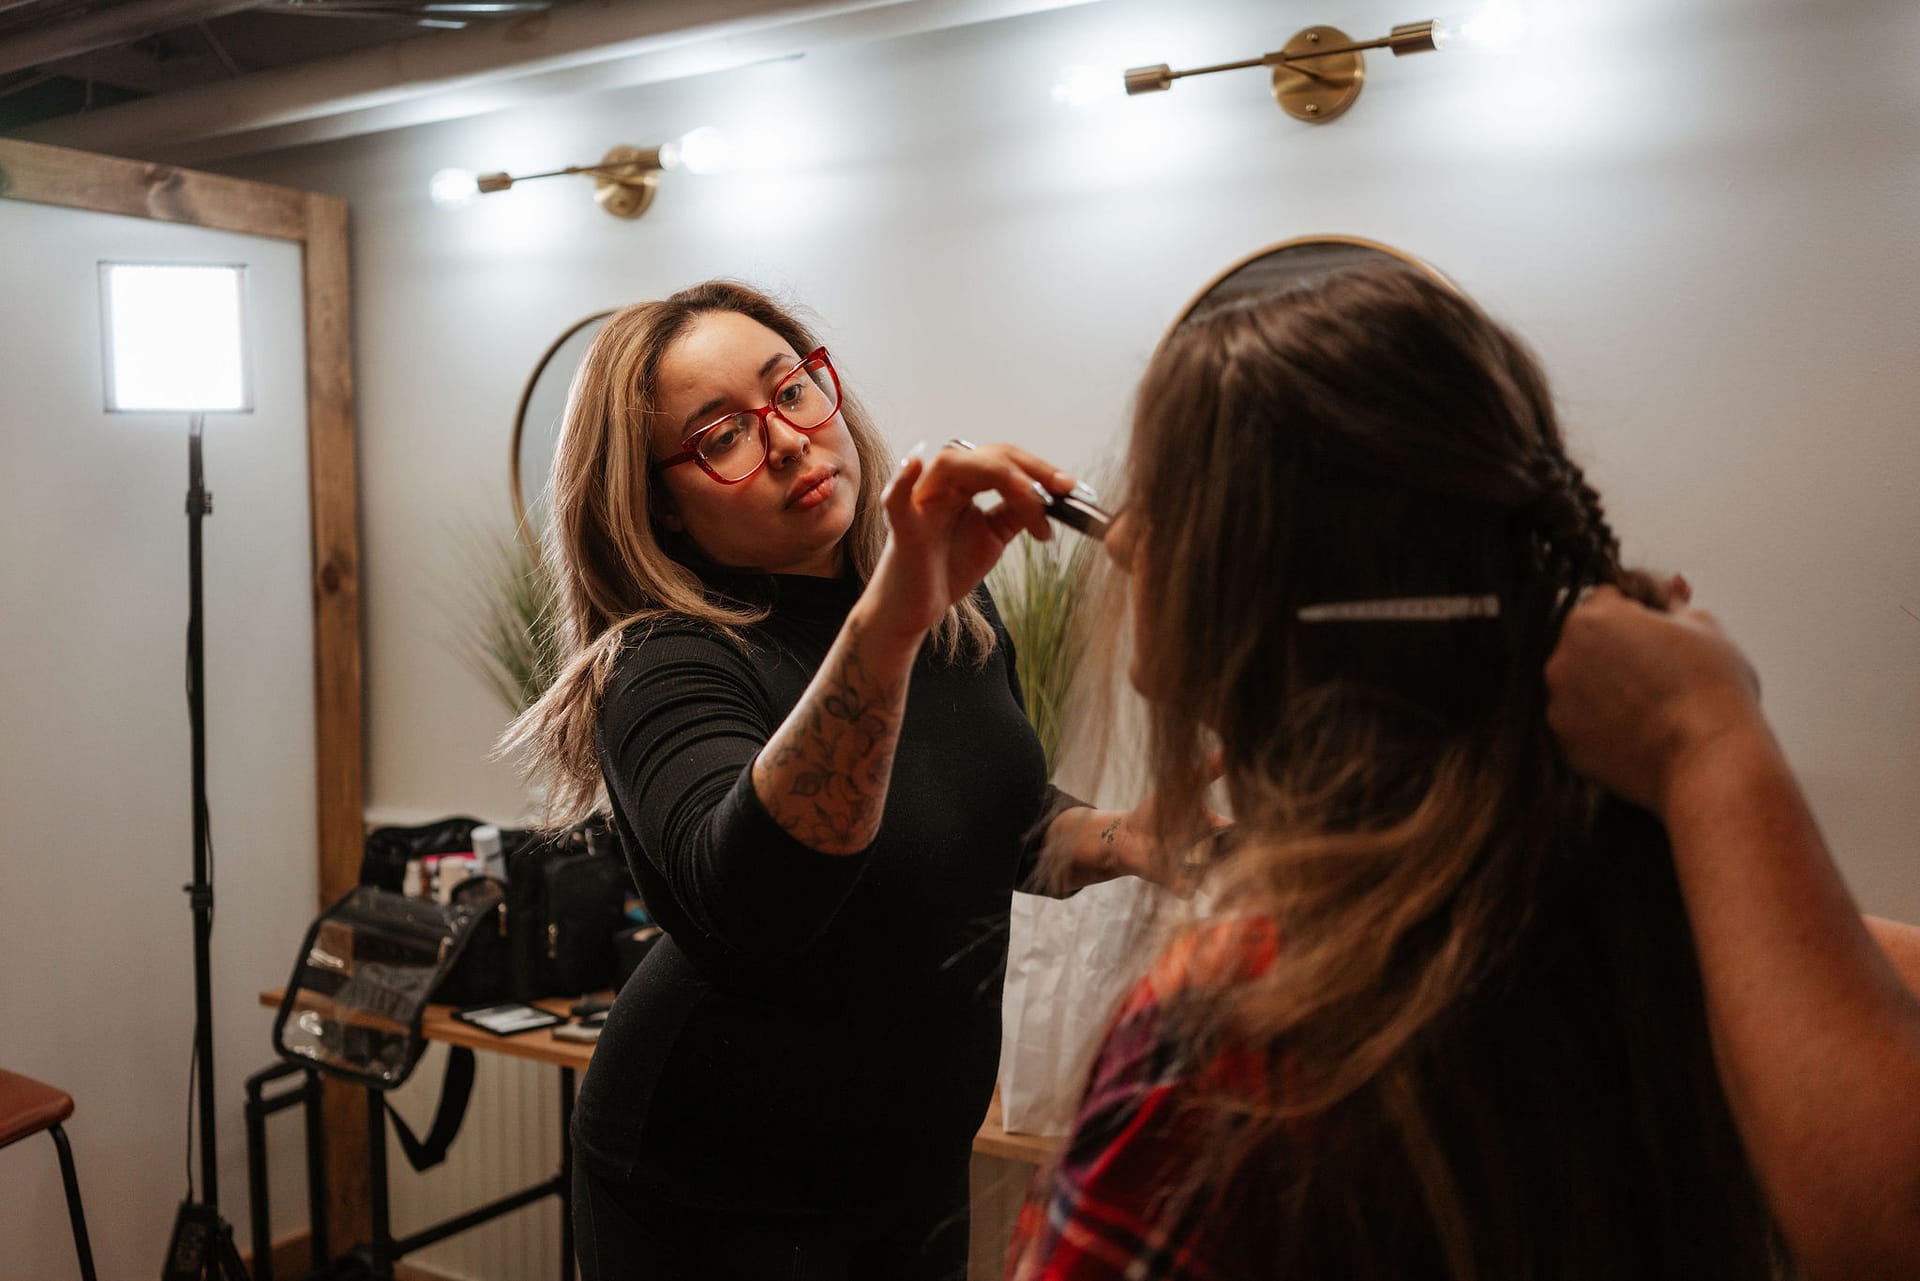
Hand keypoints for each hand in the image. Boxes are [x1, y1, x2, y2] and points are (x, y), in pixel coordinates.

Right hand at [863, 442, 1075, 640]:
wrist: (916, 609)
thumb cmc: (948, 570)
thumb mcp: (993, 537)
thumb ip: (1016, 514)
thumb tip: (1052, 499)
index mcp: (964, 484)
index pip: (1004, 460)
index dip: (1039, 469)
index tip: (1071, 488)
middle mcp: (942, 485)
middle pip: (986, 457)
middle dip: (1028, 470)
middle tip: (1060, 491)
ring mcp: (921, 502)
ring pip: (952, 466)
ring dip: (995, 473)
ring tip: (1028, 495)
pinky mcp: (903, 527)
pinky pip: (896, 498)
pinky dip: (902, 479)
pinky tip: (915, 464)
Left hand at [1544, 584, 1764, 813]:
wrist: (1710, 758)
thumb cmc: (1713, 689)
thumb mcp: (1704, 626)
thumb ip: (1674, 603)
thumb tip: (1672, 588)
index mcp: (1589, 620)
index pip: (1607, 600)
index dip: (1639, 613)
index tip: (1661, 633)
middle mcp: (1561, 659)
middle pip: (1587, 644)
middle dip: (1617, 651)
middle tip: (1661, 671)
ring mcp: (1559, 705)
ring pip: (1581, 686)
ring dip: (1607, 689)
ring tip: (1653, 704)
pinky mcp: (1566, 744)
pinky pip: (1582, 725)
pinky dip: (1604, 725)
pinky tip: (1640, 731)